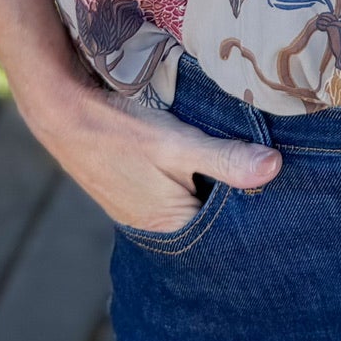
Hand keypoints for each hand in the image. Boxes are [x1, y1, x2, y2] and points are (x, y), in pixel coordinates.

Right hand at [20, 71, 282, 234]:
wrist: (62, 112)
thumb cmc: (120, 130)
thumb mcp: (178, 143)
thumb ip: (225, 158)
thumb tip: (275, 168)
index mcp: (171, 226)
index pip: (226, 229)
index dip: (251, 207)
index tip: (278, 187)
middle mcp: (154, 227)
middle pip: (207, 216)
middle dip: (232, 196)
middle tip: (266, 168)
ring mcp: (139, 209)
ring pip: (189, 200)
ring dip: (209, 183)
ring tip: (238, 161)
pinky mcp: (130, 190)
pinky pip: (170, 190)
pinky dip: (186, 177)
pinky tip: (197, 159)